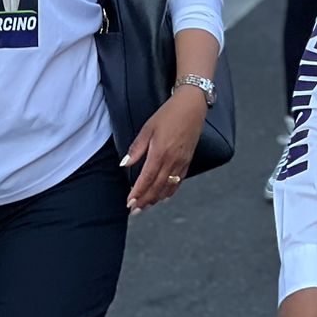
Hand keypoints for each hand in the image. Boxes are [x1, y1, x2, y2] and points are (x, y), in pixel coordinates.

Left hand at [123, 87, 207, 210]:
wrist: (192, 106)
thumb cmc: (170, 114)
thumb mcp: (148, 128)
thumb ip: (136, 148)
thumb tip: (125, 164)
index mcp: (160, 152)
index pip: (146, 179)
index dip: (137, 193)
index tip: (129, 202)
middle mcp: (172, 161)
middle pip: (156, 188)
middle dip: (144, 201)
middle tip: (134, 210)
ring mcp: (182, 162)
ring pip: (168, 188)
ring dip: (155, 199)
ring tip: (145, 206)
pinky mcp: (188, 161)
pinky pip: (178, 182)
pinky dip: (169, 192)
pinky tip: (163, 196)